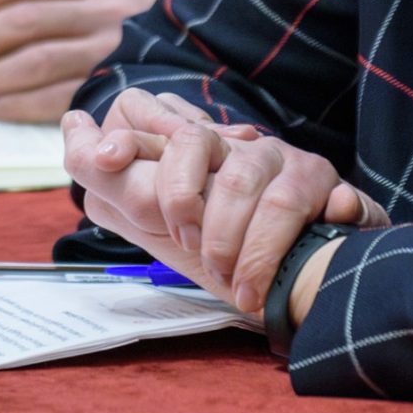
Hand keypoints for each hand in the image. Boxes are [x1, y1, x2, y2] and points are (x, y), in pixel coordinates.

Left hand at [0, 0, 156, 123]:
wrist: (203, 64)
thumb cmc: (130, 36)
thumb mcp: (105, 0)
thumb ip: (54, 2)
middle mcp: (109, 10)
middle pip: (26, 19)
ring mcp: (113, 52)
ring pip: (36, 59)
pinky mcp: (113, 92)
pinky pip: (56, 97)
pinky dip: (14, 104)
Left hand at [62, 91, 383, 312]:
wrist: (312, 285)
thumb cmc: (231, 254)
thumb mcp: (165, 226)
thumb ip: (118, 188)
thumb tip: (73, 128)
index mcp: (206, 154)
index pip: (164, 127)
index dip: (132, 138)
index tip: (102, 154)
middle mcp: (249, 150)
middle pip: (200, 143)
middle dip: (186, 201)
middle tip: (193, 250)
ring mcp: (295, 167)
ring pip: (257, 184)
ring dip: (245, 246)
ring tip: (240, 285)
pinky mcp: (339, 193)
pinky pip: (333, 201)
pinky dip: (322, 230)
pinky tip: (309, 253)